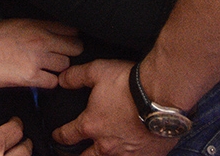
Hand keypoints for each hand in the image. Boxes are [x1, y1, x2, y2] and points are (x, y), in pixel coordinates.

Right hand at [0, 18, 81, 88]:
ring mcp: (37, 59)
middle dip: (69, 53)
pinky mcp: (30, 77)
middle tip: (61, 57)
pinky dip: (49, 82)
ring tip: (48, 69)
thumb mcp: (13, 24)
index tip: (69, 41)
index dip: (71, 37)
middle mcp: (40, 40)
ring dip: (59, 69)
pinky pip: (53, 82)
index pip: (69, 29)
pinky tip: (40, 79)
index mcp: (34, 25)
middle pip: (74, 48)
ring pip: (65, 66)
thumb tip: (49, 32)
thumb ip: (34, 28)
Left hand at [54, 60, 176, 155]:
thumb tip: (62, 80)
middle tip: (72, 155)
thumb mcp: (97, 71)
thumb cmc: (130, 84)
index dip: (59, 136)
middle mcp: (106, 144)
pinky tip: (129, 154)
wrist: (162, 96)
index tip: (56, 136)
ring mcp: (126, 153)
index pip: (67, 135)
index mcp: (91, 125)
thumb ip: (76, 76)